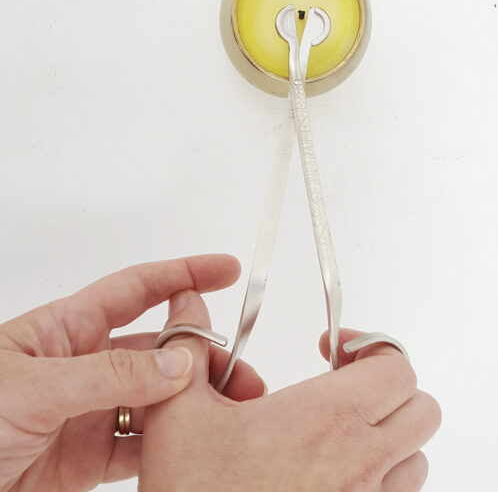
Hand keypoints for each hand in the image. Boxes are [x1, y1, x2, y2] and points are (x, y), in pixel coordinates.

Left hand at [0, 254, 265, 491]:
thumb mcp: (31, 387)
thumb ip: (107, 375)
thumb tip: (178, 364)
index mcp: (67, 329)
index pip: (138, 289)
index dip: (184, 274)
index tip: (226, 270)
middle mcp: (85, 364)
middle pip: (159, 348)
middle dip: (203, 351)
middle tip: (238, 367)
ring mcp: (90, 410)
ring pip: (158, 397)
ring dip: (194, 400)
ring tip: (227, 406)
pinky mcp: (87, 457)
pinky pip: (141, 445)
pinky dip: (170, 444)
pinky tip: (190, 444)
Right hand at [139, 291, 441, 490]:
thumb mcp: (179, 415)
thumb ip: (190, 351)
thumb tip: (188, 307)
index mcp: (326, 418)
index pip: (395, 365)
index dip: (371, 346)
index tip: (335, 349)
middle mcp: (360, 462)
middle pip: (421, 408)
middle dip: (388, 386)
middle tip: (346, 385)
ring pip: (416, 457)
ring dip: (390, 435)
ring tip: (344, 431)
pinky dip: (385, 477)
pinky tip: (339, 473)